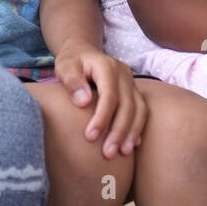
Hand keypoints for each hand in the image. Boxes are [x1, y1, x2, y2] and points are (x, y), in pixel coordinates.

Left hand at [54, 40, 147, 159]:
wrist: (83, 52)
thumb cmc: (71, 62)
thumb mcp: (64, 66)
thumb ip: (72, 81)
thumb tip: (84, 102)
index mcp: (106, 66)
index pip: (109, 95)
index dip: (102, 117)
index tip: (90, 137)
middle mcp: (124, 73)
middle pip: (127, 105)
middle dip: (118, 131)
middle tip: (107, 153)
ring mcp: (131, 83)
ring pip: (139, 109)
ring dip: (131, 133)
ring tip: (122, 153)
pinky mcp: (134, 92)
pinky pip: (142, 111)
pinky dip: (138, 128)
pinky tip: (131, 145)